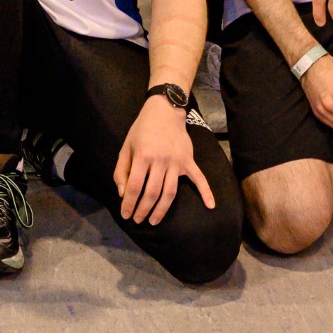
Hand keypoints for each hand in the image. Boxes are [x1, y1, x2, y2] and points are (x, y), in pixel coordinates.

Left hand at [114, 96, 215, 224]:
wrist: (164, 111)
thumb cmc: (142, 130)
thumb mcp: (126, 147)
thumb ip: (121, 170)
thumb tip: (123, 194)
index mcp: (143, 156)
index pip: (135, 186)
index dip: (129, 203)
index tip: (125, 215)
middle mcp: (160, 160)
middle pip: (152, 192)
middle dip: (143, 210)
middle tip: (138, 220)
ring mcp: (176, 161)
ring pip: (170, 192)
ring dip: (161, 209)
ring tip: (153, 220)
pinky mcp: (188, 161)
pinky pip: (199, 178)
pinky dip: (206, 192)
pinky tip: (211, 205)